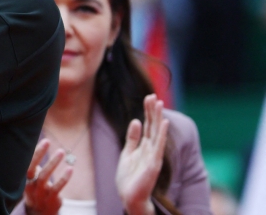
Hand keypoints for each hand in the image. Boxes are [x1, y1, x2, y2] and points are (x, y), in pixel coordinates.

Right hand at [23, 140, 71, 214]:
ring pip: (44, 178)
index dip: (35, 152)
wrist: (39, 213)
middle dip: (40, 155)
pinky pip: (57, 188)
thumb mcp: (32, 177)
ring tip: (61, 151)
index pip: (27, 163)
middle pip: (33, 169)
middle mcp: (30, 185)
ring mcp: (40, 194)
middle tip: (49, 142)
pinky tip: (70, 169)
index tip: (44, 140)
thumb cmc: (36, 188)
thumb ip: (34, 163)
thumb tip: (40, 143)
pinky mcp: (50, 200)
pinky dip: (63, 178)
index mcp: (24, 178)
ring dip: (52, 163)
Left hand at [116, 94, 168, 214]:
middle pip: (153, 126)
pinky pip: (158, 146)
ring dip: (157, 117)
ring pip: (156, 133)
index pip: (148, 125)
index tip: (148, 97)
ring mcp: (154, 156)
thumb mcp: (127, 153)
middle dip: (152, 111)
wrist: (129, 197)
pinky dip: (161, 134)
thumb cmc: (129, 178)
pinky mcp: (154, 163)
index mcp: (145, 146)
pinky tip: (163, 122)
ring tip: (158, 103)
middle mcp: (151, 149)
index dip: (148, 111)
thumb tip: (136, 120)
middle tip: (152, 95)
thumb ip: (132, 138)